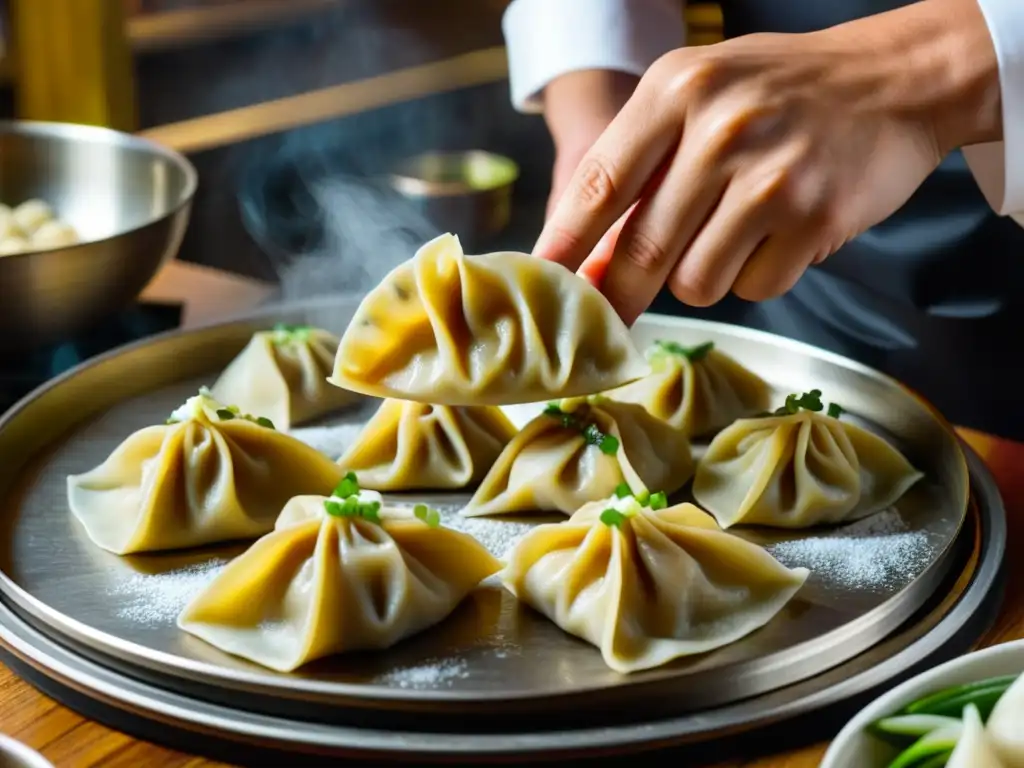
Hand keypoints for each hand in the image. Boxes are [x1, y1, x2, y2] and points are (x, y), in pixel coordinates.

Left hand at [533, 0, 1002, 324]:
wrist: (895, 79)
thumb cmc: (779, 92)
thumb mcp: (699, 96)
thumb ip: (640, 167)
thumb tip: (588, 260)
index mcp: (677, 90)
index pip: (599, 183)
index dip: (563, 244)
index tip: (539, 284)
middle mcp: (721, 129)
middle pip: (642, 249)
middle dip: (619, 294)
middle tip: (610, 317)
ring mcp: (771, 176)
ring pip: (696, 282)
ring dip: (702, 276)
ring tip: (734, 231)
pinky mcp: (814, 219)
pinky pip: (755, 288)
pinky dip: (757, 275)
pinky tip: (778, 233)